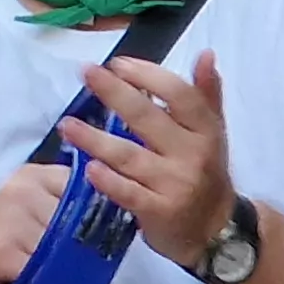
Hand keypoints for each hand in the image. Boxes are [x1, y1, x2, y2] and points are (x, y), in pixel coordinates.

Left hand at [54, 52, 236, 266]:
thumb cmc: (206, 172)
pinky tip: (88, 169)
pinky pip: (129, 194)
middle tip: (87, 73)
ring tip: (67, 124)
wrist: (216, 229)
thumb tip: (204, 54)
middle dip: (115, 93)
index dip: (149, 76)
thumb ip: (206, 95)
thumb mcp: (213, 132)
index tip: (118, 63)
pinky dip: (109, 182)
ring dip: (95, 139)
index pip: (179, 95)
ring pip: (130, 156)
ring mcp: (174, 184)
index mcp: (205, 130)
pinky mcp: (158, 212)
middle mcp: (192, 154)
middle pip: (148, 119)